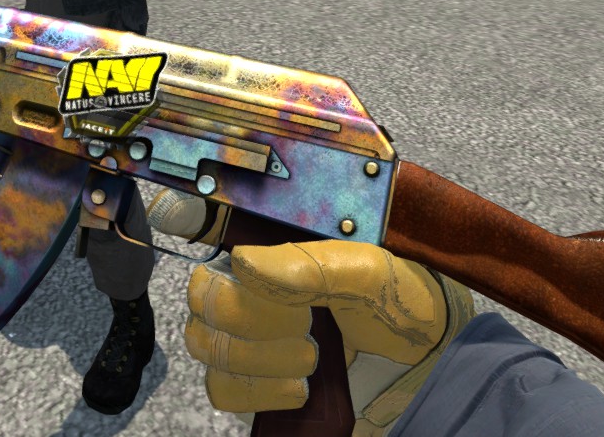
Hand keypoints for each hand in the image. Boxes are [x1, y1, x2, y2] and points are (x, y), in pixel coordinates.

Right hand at [185, 236, 473, 434]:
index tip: (175, 216)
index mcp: (274, 244)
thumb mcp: (372, 273)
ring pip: (208, 345)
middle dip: (254, 318)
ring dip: (262, 359)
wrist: (428, 365)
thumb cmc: (404, 304)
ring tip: (313, 359)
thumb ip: (311, 265)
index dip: (179, 212)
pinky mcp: (254, 381)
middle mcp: (250, 285)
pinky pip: (220, 388)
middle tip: (306, 324)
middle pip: (203, 298)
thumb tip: (244, 261)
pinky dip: (259, 392)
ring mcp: (248, 334)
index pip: (205, 219)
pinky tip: (300, 388)